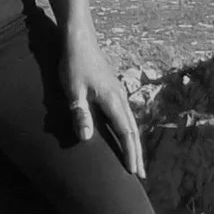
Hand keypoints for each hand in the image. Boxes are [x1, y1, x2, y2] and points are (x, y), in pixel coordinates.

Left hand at [58, 31, 143, 177]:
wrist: (79, 39)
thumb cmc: (74, 63)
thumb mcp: (73, 90)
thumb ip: (80, 113)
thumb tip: (87, 138)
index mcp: (112, 100)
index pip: (126, 132)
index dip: (130, 153)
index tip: (133, 171)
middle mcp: (120, 98)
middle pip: (133, 131)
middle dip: (136, 153)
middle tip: (140, 175)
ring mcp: (118, 93)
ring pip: (130, 123)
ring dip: (133, 143)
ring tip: (135, 160)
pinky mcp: (113, 90)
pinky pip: (124, 115)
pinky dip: (127, 131)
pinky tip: (124, 135)